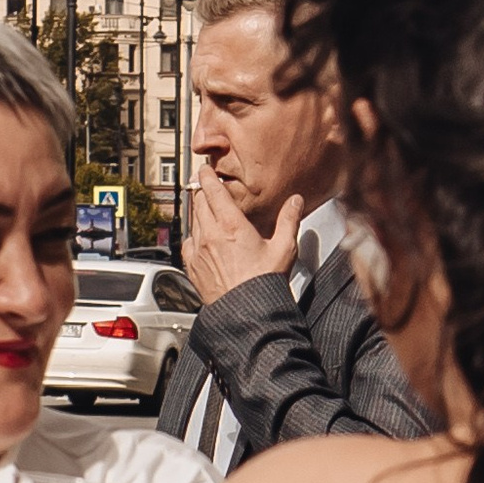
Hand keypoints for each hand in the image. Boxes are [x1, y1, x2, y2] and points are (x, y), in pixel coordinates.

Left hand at [183, 179, 303, 305]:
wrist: (246, 313)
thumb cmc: (264, 283)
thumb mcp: (283, 248)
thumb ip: (289, 220)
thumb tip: (295, 202)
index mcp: (231, 225)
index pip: (212, 191)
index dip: (207, 177)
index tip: (205, 169)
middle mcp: (210, 234)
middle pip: (199, 202)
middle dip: (202, 191)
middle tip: (205, 185)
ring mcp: (199, 251)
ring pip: (193, 221)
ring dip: (198, 211)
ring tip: (204, 208)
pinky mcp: (193, 266)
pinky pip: (188, 242)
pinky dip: (193, 235)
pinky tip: (200, 238)